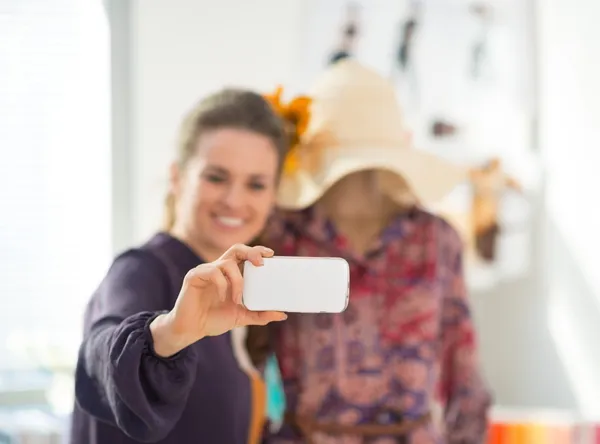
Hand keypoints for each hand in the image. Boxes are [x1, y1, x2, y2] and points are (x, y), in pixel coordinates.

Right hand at [150, 244, 286, 356]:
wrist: (191, 330)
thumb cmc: (214, 319)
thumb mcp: (241, 317)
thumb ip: (260, 315)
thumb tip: (282, 314)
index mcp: (229, 274)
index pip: (244, 255)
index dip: (257, 251)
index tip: (271, 255)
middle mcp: (218, 268)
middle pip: (236, 249)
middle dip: (251, 252)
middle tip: (261, 263)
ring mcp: (206, 270)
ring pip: (227, 263)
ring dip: (237, 281)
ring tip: (238, 300)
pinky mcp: (194, 276)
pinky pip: (212, 272)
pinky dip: (222, 285)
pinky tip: (221, 299)